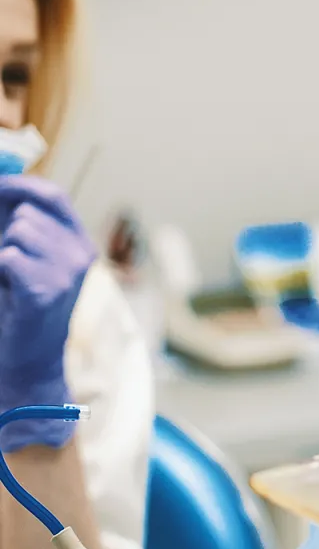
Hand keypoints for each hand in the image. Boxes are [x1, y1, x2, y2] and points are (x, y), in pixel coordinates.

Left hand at [0, 177, 95, 451]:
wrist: (26, 362)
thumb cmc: (18, 308)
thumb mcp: (29, 261)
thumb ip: (21, 228)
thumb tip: (1, 187)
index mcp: (79, 243)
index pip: (53, 196)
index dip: (20, 187)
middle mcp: (81, 254)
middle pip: (30, 215)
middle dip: (5, 233)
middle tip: (6, 265)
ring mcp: (68, 273)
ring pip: (19, 233)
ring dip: (3, 253)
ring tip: (8, 280)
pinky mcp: (48, 291)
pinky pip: (10, 258)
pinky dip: (1, 271)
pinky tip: (8, 292)